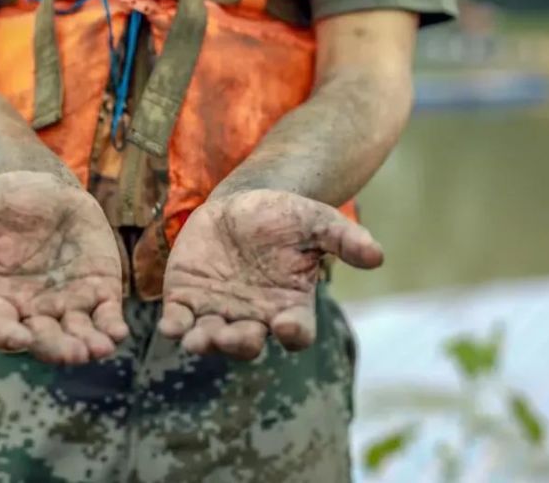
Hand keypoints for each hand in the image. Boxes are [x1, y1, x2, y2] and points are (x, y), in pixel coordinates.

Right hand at [0, 171, 128, 364]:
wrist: (47, 189)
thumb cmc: (5, 201)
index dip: (6, 336)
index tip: (19, 339)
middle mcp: (33, 309)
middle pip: (42, 339)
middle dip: (56, 348)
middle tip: (72, 352)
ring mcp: (68, 304)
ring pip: (77, 335)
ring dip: (89, 345)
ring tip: (100, 348)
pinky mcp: (99, 292)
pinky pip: (106, 317)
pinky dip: (112, 327)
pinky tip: (119, 332)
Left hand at [158, 190, 382, 359]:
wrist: (239, 204)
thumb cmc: (283, 217)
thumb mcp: (315, 221)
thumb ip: (343, 239)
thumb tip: (378, 255)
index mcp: (288, 307)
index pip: (295, 333)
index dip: (292, 334)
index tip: (286, 326)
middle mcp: (253, 318)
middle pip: (247, 343)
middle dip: (239, 343)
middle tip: (233, 336)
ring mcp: (217, 312)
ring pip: (210, 339)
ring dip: (204, 342)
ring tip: (198, 340)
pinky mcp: (185, 299)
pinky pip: (178, 321)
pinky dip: (174, 327)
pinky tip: (171, 326)